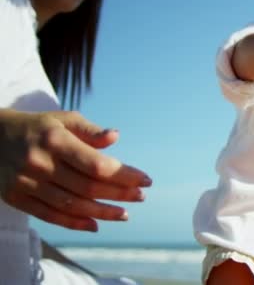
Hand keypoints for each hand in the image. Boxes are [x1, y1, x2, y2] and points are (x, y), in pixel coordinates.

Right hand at [0, 110, 151, 231]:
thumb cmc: (37, 127)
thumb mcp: (62, 120)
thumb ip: (89, 130)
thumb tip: (115, 137)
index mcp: (55, 140)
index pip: (97, 165)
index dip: (124, 175)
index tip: (146, 180)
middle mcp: (40, 163)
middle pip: (88, 187)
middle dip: (119, 194)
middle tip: (141, 197)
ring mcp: (26, 183)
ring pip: (71, 205)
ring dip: (102, 212)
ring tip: (124, 214)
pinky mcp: (17, 198)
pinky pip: (50, 216)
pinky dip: (74, 223)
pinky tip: (96, 225)